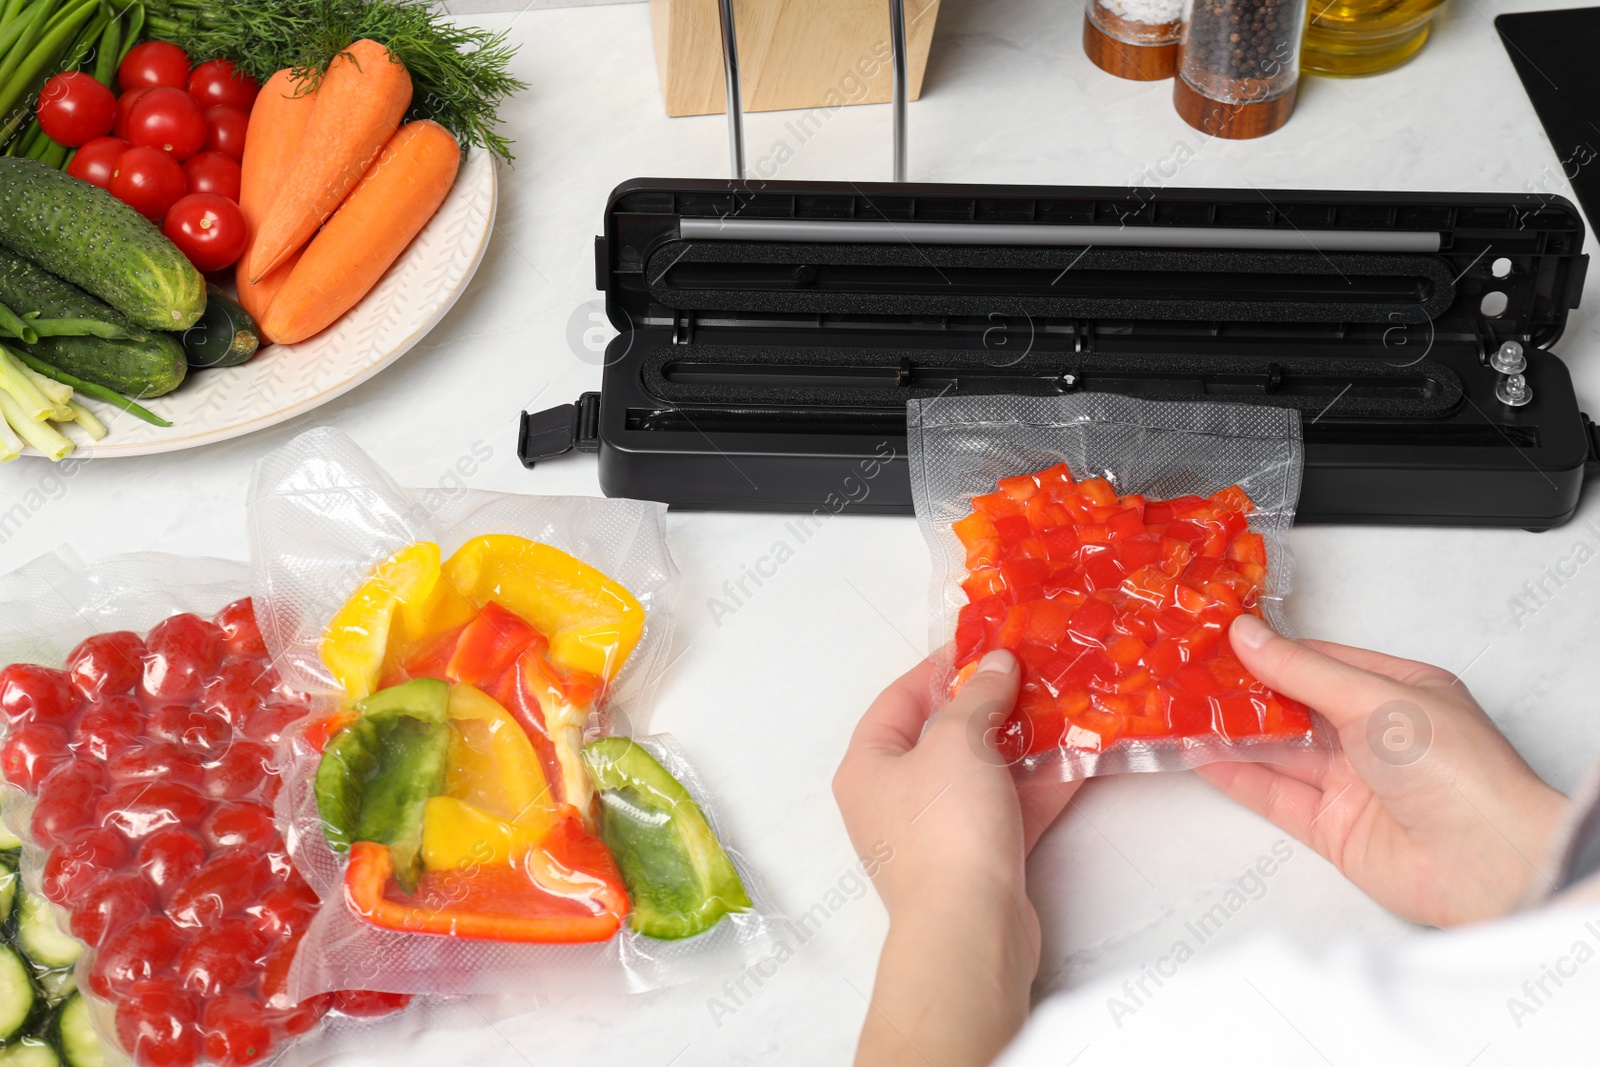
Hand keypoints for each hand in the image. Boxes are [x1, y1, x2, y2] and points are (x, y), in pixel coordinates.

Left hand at [833, 650, 1080, 1066]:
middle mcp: (894, 797)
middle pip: (944, 736)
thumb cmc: (946, 826)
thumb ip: (980, 696)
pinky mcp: (978, 860)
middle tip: (1035, 672)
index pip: (899, 698)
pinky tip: (1081, 757)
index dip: (942, 667)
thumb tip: (997, 664)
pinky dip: (1040, 785)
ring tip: (1066, 705)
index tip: (985, 644)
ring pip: (983, 773)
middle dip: (993, 705)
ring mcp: (937, 832)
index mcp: (868, 765)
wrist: (969, 930)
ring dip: (1024, 742)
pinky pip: (1009, 809)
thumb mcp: (959, 742)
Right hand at [1198, 614, 1566, 926]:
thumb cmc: (1454, 768)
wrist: (1486, 862)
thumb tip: (1249, 636)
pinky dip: (1237, 776)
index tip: (1220, 638)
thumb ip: (1302, 670)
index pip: (1322, 661)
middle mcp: (1376, 735)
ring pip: (1280, 750)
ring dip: (1232, 732)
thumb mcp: (1375, 698)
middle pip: (1296, 705)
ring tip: (1181, 709)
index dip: (1271, 650)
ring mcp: (1353, 783)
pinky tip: (1201, 756)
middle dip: (1244, 690)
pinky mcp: (1333, 827)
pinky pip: (1275, 795)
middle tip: (1188, 671)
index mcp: (1401, 691)